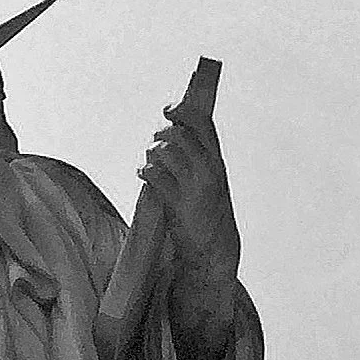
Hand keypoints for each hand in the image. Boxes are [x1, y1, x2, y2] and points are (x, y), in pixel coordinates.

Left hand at [140, 99, 240, 295]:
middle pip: (180, 135)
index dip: (183, 111)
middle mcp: (208, 171)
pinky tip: (143, 174)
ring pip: (166, 153)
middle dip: (161, 134)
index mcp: (217, 161)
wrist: (214, 249)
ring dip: (151, 153)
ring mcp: (193, 188)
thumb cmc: (208, 212)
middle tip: (155, 142)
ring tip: (149, 162)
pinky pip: (155, 176)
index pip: (202, 123)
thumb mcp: (210, 179)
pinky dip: (145, 170)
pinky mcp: (178, 205)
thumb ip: (198, 156)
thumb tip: (173, 131)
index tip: (168, 110)